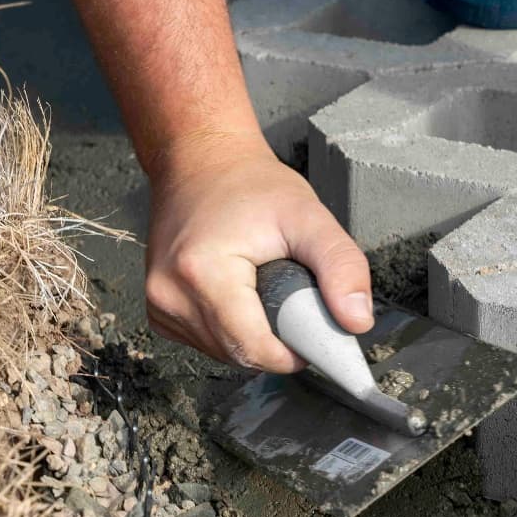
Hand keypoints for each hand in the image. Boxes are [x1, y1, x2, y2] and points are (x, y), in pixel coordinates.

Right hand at [143, 132, 371, 370]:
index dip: (294, 351)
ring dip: (254, 335)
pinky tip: (240, 295)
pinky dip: (232, 329)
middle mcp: (170, 295)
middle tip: (293, 298)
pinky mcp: (159, 311)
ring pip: (224, 353)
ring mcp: (159, 305)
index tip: (316, 331)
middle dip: (276, 340)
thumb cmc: (249, 184)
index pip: (254, 349)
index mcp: (202, 273)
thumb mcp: (308, 216)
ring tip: (265, 289)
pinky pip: (207, 342)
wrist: (201, 162)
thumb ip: (342, 267)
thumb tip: (357, 322)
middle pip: (240, 355)